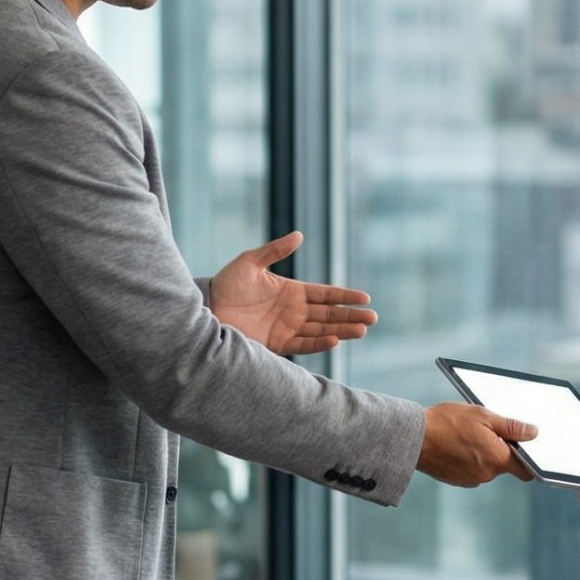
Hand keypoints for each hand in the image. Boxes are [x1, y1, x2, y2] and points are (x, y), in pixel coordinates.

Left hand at [209, 230, 376, 355]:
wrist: (207, 307)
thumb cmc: (227, 283)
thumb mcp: (251, 261)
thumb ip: (276, 250)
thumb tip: (300, 235)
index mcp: (292, 291)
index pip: (325, 294)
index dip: (345, 296)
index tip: (365, 297)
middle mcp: (293, 311)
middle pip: (329, 314)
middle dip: (351, 316)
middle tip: (372, 318)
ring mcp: (286, 328)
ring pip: (321, 330)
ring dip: (341, 330)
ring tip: (361, 330)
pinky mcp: (276, 344)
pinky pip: (303, 344)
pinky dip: (319, 343)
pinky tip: (334, 339)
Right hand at [418, 402, 536, 486]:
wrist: (414, 438)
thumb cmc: (448, 423)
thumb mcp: (483, 417)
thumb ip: (511, 427)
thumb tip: (533, 433)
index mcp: (497, 459)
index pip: (525, 470)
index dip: (528, 459)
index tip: (522, 446)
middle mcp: (486, 475)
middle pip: (503, 464)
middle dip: (499, 448)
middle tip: (486, 429)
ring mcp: (470, 480)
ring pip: (486, 466)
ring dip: (482, 453)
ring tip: (467, 434)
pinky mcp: (456, 480)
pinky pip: (471, 469)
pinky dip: (468, 459)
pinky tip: (456, 443)